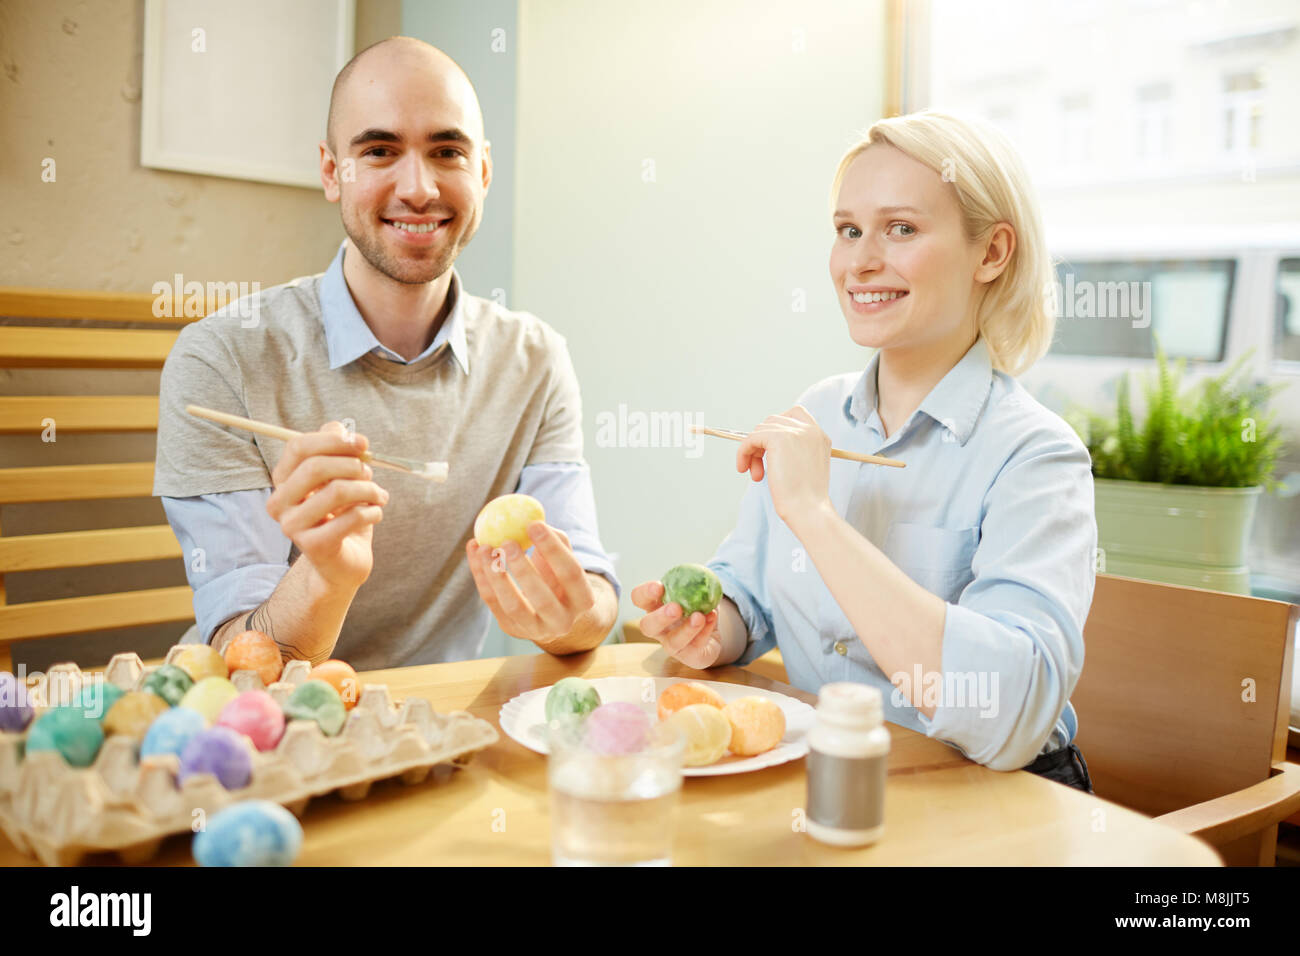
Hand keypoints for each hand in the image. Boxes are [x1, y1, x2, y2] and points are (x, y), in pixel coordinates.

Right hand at [266, 421, 388, 590]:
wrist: (343, 562)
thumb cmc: (342, 514)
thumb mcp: (340, 478)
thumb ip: (336, 450)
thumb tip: (340, 428)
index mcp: (283, 480)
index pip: (299, 447)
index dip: (334, 440)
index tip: (363, 443)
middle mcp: (279, 502)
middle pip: (315, 467)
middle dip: (352, 465)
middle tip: (370, 474)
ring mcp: (293, 526)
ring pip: (337, 492)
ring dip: (368, 489)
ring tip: (380, 495)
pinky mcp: (314, 547)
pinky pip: (351, 518)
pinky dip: (373, 511)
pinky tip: (376, 513)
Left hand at [466, 522, 596, 646]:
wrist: (554, 614)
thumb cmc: (560, 577)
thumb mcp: (566, 560)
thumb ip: (556, 541)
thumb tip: (535, 521)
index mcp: (583, 601)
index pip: (571, 573)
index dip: (553, 549)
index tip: (534, 524)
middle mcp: (562, 622)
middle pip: (542, 598)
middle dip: (523, 569)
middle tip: (507, 542)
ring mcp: (535, 630)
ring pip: (512, 605)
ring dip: (495, 574)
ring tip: (484, 547)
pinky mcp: (512, 628)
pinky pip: (492, 602)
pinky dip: (481, 576)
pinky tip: (475, 552)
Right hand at [630, 580, 721, 669]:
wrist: (711, 634)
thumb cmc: (697, 607)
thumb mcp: (695, 592)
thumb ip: (695, 584)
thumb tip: (703, 575)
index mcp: (654, 607)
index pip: (639, 598)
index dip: (644, 593)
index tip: (659, 586)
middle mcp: (658, 629)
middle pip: (647, 626)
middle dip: (660, 617)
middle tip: (676, 608)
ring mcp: (672, 645)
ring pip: (673, 642)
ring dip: (686, 629)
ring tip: (699, 617)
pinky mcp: (689, 657)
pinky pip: (695, 646)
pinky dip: (705, 631)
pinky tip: (712, 618)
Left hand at [736, 405, 831, 529]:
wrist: (808, 510)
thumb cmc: (805, 498)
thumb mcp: (805, 466)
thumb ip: (794, 450)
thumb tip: (763, 443)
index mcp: (820, 435)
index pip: (795, 414)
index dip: (777, 427)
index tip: (768, 448)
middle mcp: (810, 429)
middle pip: (774, 421)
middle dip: (762, 443)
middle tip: (758, 468)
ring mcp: (795, 431)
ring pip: (760, 430)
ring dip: (752, 451)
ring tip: (756, 475)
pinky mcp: (778, 439)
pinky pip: (751, 438)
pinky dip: (743, 452)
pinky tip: (744, 468)